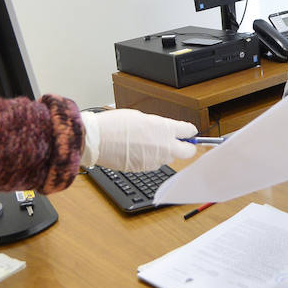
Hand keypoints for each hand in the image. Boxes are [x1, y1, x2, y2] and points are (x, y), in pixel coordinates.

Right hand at [79, 109, 196, 171]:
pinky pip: (154, 164)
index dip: (189, 132)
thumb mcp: (142, 117)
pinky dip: (150, 159)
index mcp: (165, 129)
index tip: (188, 132)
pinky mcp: (146, 169)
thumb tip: (164, 131)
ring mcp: (156, 160)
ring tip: (147, 144)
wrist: (98, 140)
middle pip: (188, 152)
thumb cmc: (115, 125)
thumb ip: (158, 126)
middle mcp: (165, 146)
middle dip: (186, 147)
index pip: (189, 131)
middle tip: (180, 143)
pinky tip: (138, 151)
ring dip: (164, 153)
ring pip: (169, 158)